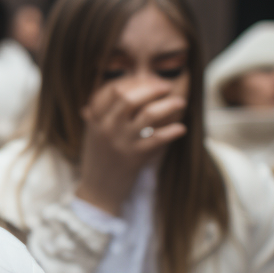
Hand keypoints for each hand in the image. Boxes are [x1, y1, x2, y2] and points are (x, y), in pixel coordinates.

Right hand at [75, 77, 186, 215]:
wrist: (98, 191)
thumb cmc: (98, 161)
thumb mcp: (92, 135)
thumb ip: (97, 116)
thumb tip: (101, 100)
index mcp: (95, 119)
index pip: (113, 89)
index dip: (134, 81)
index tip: (148, 81)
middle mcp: (107, 128)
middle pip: (130, 97)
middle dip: (152, 88)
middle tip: (166, 86)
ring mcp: (121, 142)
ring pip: (149, 114)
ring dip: (168, 105)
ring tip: (179, 102)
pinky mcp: (135, 157)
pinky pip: (159, 138)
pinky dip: (173, 131)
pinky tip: (181, 129)